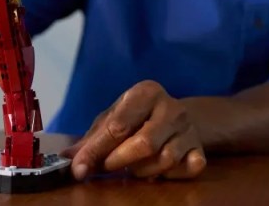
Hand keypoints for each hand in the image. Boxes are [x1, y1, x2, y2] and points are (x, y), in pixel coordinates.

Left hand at [61, 81, 206, 180]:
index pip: (118, 125)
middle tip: (108, 167)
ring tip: (132, 166)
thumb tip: (68, 158)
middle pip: (144, 143)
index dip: (96, 150)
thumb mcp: (112, 119)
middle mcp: (172, 107)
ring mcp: (189, 129)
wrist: (176, 116)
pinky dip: (170, 175)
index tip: (79, 169)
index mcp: (146, 92)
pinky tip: (158, 170)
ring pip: (165, 160)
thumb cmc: (137, 117)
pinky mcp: (200, 149)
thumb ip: (91, 139)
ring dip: (142, 171)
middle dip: (119, 161)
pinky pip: (188, 169)